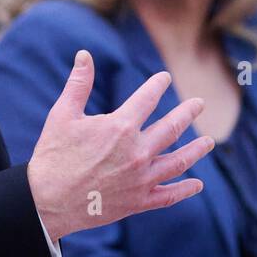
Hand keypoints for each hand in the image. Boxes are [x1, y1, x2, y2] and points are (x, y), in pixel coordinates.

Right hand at [26, 50, 213, 241]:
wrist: (47, 201)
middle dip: (187, 113)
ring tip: (209, 143)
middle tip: (199, 104)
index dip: (157, 85)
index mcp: (120, 127)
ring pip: (178, 161)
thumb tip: (84, 54)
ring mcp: (141, 178)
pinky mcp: (138, 202)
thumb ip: (78, 83)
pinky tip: (197, 184)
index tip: (163, 78)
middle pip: (172, 128)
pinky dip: (185, 190)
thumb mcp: (62, 114)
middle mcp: (137, 151)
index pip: (147, 99)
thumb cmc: (53, 156)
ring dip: (196, 151)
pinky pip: (168, 195)